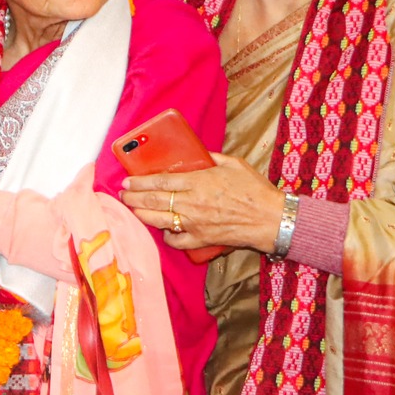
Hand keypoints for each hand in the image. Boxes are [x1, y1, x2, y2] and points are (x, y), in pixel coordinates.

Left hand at [119, 154, 285, 252]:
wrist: (272, 219)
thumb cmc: (255, 190)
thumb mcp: (234, 164)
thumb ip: (212, 158)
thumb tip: (199, 153)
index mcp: (197, 182)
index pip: (158, 181)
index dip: (139, 182)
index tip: (127, 181)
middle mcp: (191, 203)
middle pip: (152, 201)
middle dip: (132, 198)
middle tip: (123, 195)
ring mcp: (194, 223)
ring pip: (157, 220)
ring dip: (140, 215)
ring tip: (133, 209)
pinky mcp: (200, 240)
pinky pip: (175, 240)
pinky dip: (166, 236)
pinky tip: (164, 230)